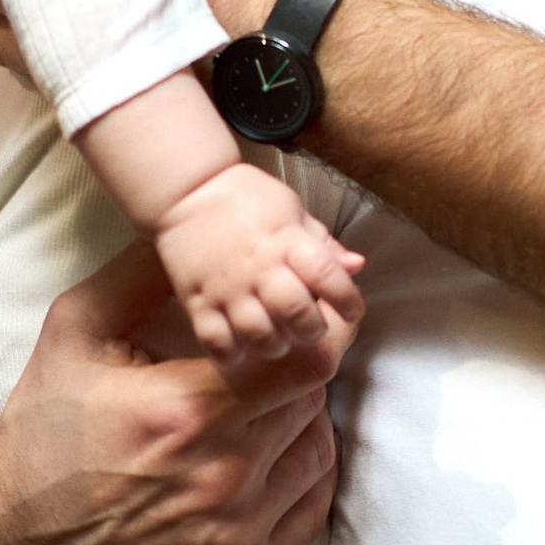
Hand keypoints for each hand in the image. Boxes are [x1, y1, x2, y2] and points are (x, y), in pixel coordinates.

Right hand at [0, 241, 337, 544]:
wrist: (17, 542)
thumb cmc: (45, 430)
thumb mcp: (75, 332)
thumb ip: (142, 274)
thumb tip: (204, 229)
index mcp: (184, 411)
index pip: (307, 361)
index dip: (313, 332)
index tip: (297, 320)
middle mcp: (219, 478)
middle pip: (314, 402)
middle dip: (294, 371)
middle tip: (261, 363)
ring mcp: (234, 534)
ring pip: (319, 452)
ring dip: (301, 422)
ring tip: (257, 409)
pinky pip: (311, 509)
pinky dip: (302, 475)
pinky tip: (267, 455)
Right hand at [155, 160, 362, 366]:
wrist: (186, 192)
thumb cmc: (246, 199)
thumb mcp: (292, 210)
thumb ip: (324, 244)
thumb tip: (357, 266)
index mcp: (287, 241)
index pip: (327, 275)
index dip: (347, 299)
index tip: (351, 310)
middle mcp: (259, 267)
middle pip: (296, 314)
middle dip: (313, 329)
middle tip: (311, 328)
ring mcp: (226, 288)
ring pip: (258, 335)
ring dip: (275, 344)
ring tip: (278, 338)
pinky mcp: (197, 301)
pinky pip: (216, 341)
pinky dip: (232, 352)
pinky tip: (241, 345)